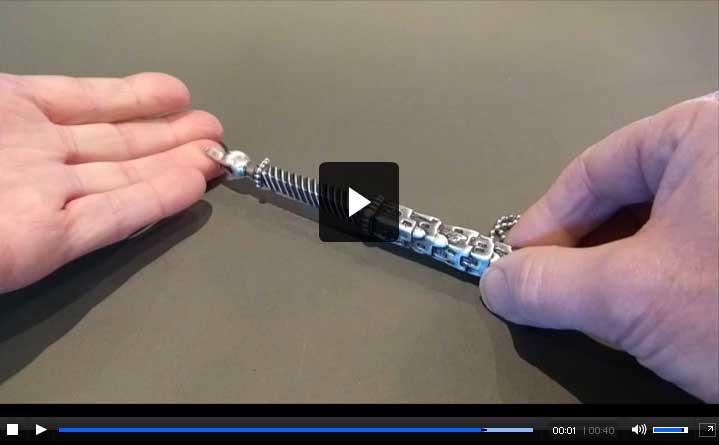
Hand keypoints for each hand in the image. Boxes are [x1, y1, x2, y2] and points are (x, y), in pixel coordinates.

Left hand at [0, 72, 222, 292]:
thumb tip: (81, 92)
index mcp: (7, 114)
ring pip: (121, 181)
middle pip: (113, 145)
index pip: (83, 101)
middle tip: (212, 131)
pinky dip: (153, 203)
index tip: (177, 94)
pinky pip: (110, 219)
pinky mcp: (43, 242)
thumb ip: (19, 94)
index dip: (134, 98)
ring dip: (173, 167)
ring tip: (215, 155)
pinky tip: (192, 187)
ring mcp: (41, 200)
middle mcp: (32, 158)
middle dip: (168, 136)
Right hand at [480, 92, 718, 401]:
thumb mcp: (634, 297)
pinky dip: (665, 278)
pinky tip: (657, 312)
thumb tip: (503, 283)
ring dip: (623, 268)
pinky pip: (699, 245)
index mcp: (708, 130)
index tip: (520, 262)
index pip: (595, 169)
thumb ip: (550, 285)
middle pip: (629, 195)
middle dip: (585, 250)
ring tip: (606, 309)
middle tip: (556, 291)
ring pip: (665, 224)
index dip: (546, 221)